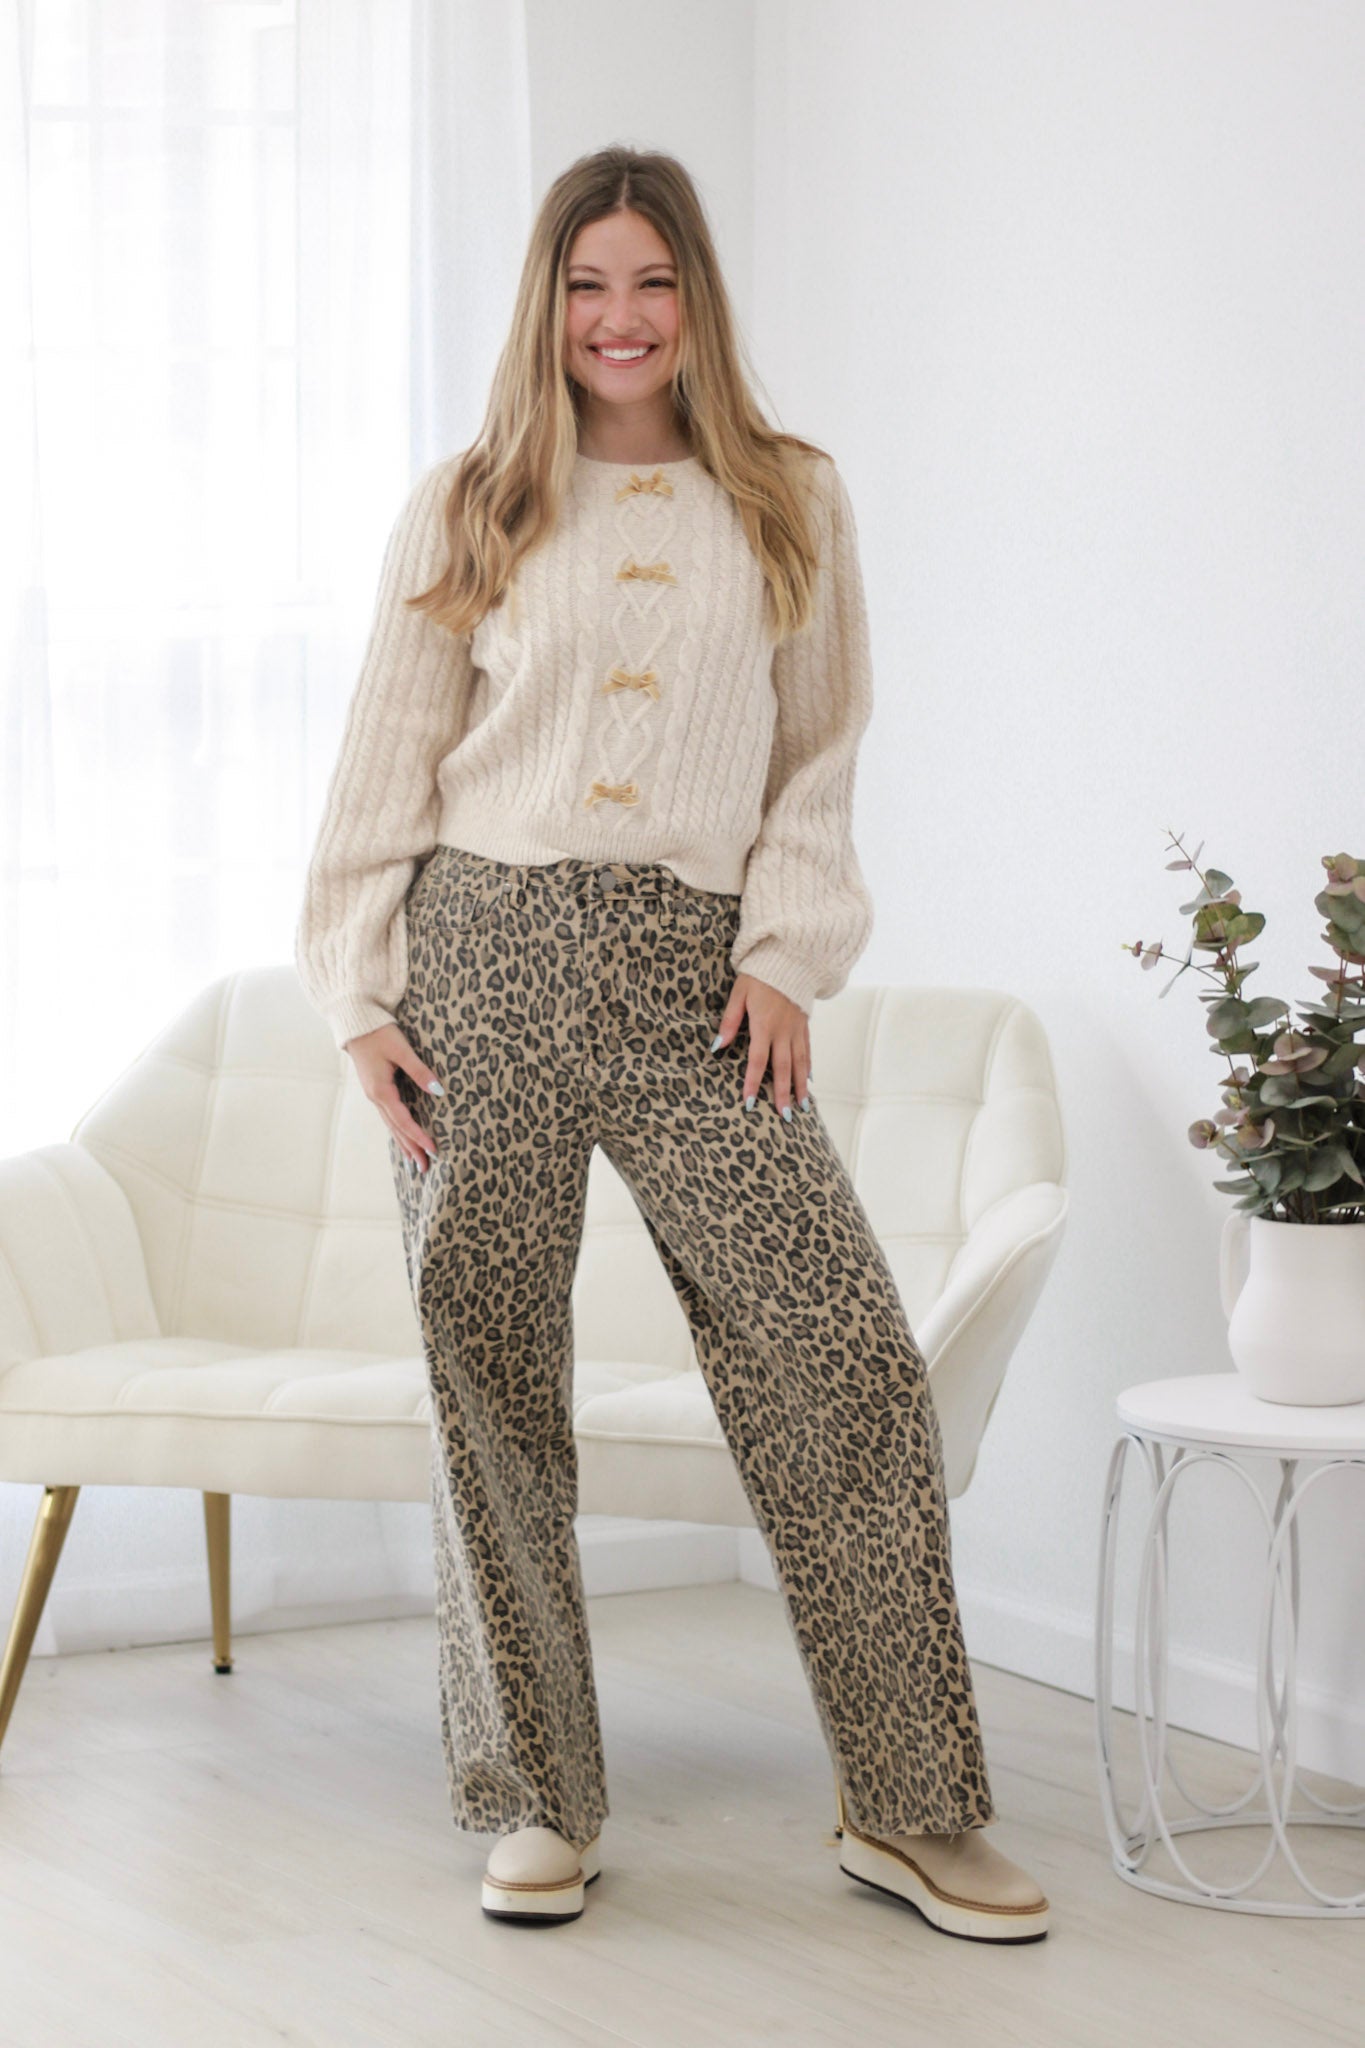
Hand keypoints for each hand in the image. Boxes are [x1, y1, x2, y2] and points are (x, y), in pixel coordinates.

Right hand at [346, 1021, 443, 1171]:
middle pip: (396, 1129)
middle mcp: (375, 1097)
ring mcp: (374, 1095)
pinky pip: (388, 1116)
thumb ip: (420, 1071)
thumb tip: (439, 1091)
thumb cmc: (379, 1033)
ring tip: (415, 1163)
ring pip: (391, 1125)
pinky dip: (397, 1131)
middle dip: (412, 1149)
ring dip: (404, 1144)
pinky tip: (402, 1138)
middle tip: (426, 1169)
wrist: (355, 1023)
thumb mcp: (401, 1050)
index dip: (419, 1137)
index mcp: (381, 1091)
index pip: (404, 1121)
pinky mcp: (375, 1089)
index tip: (434, 1150)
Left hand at [712, 973, 812, 1117]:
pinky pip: (807, 1049)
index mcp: (764, 1024)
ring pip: (800, 1062)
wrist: (790, 957)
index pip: (758, 1060)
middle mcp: (783, 1030)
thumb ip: (730, 1021)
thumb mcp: (739, 993)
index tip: (750, 1102)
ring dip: (800, 1086)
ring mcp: (797, 1028)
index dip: (753, 1082)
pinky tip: (809, 1079)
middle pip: (783, 1067)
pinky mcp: (804, 1023)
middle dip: (783, 1093)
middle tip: (784, 1116)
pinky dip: (809, 1066)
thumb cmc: (759, 973)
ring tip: (802, 1106)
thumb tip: (719, 1045)